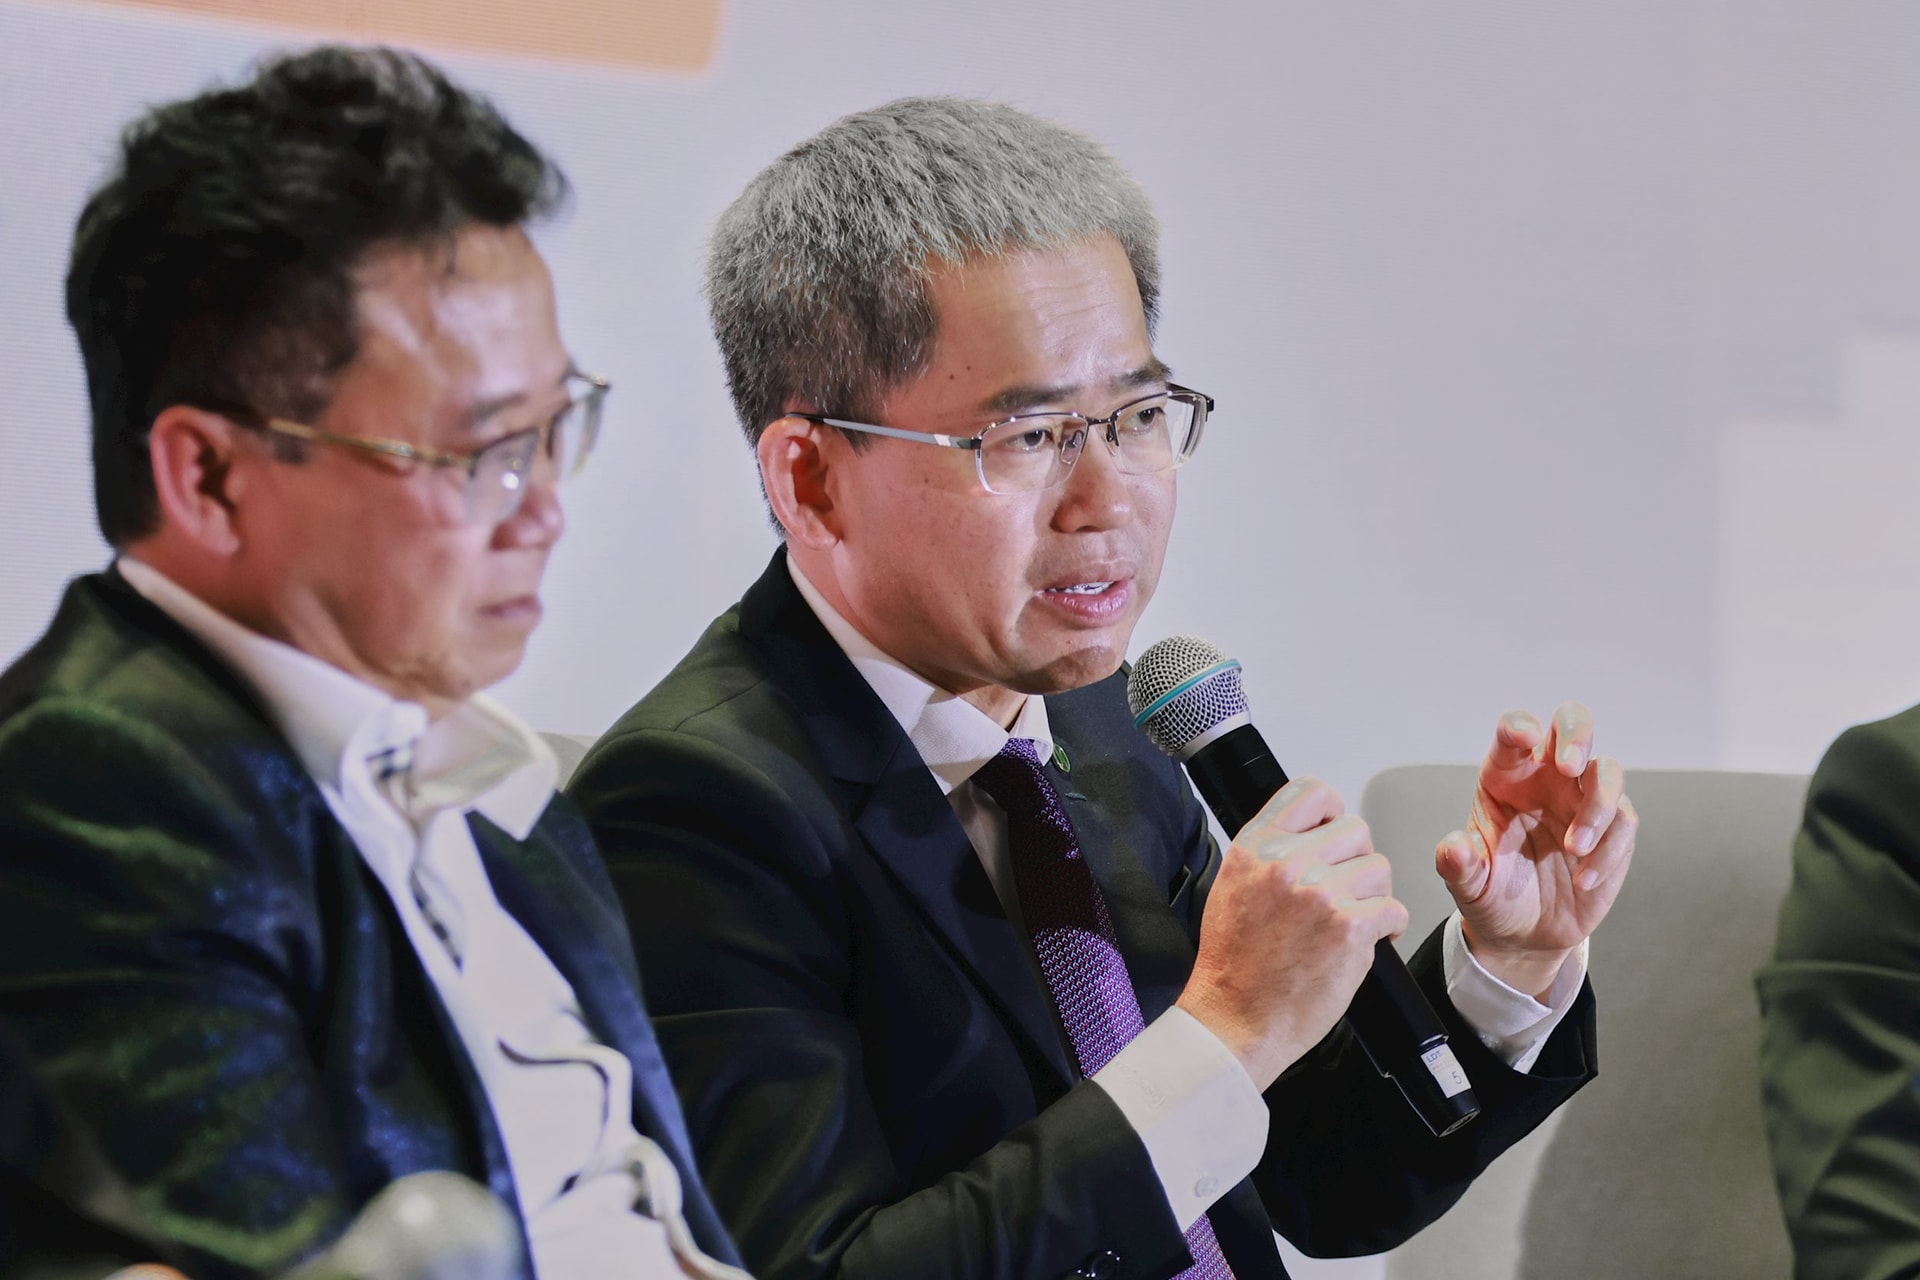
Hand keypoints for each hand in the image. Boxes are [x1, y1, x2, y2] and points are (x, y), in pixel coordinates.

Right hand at [1176, 777, 1407, 1089]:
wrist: (1235, 1018)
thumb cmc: (1234, 965)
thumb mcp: (1232, 888)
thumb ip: (1267, 855)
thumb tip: (1308, 836)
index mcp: (1255, 848)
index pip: (1311, 792)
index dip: (1331, 812)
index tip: (1333, 832)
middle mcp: (1286, 863)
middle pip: (1356, 830)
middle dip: (1357, 861)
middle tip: (1345, 890)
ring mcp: (1320, 892)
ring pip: (1379, 869)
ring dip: (1373, 895)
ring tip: (1351, 920)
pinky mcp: (1349, 927)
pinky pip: (1394, 909)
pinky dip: (1387, 928)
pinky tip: (1364, 941)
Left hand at [1436, 703, 1636, 999]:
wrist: (1525, 933)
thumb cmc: (1491, 893)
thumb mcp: (1467, 883)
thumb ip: (1458, 864)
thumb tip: (1454, 848)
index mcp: (1506, 775)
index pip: (1514, 732)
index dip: (1519, 726)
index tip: (1524, 737)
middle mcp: (1548, 777)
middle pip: (1572, 723)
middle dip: (1576, 734)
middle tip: (1569, 766)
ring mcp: (1583, 800)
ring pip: (1608, 771)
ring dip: (1597, 805)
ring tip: (1573, 849)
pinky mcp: (1613, 830)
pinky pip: (1624, 822)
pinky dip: (1608, 850)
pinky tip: (1583, 881)